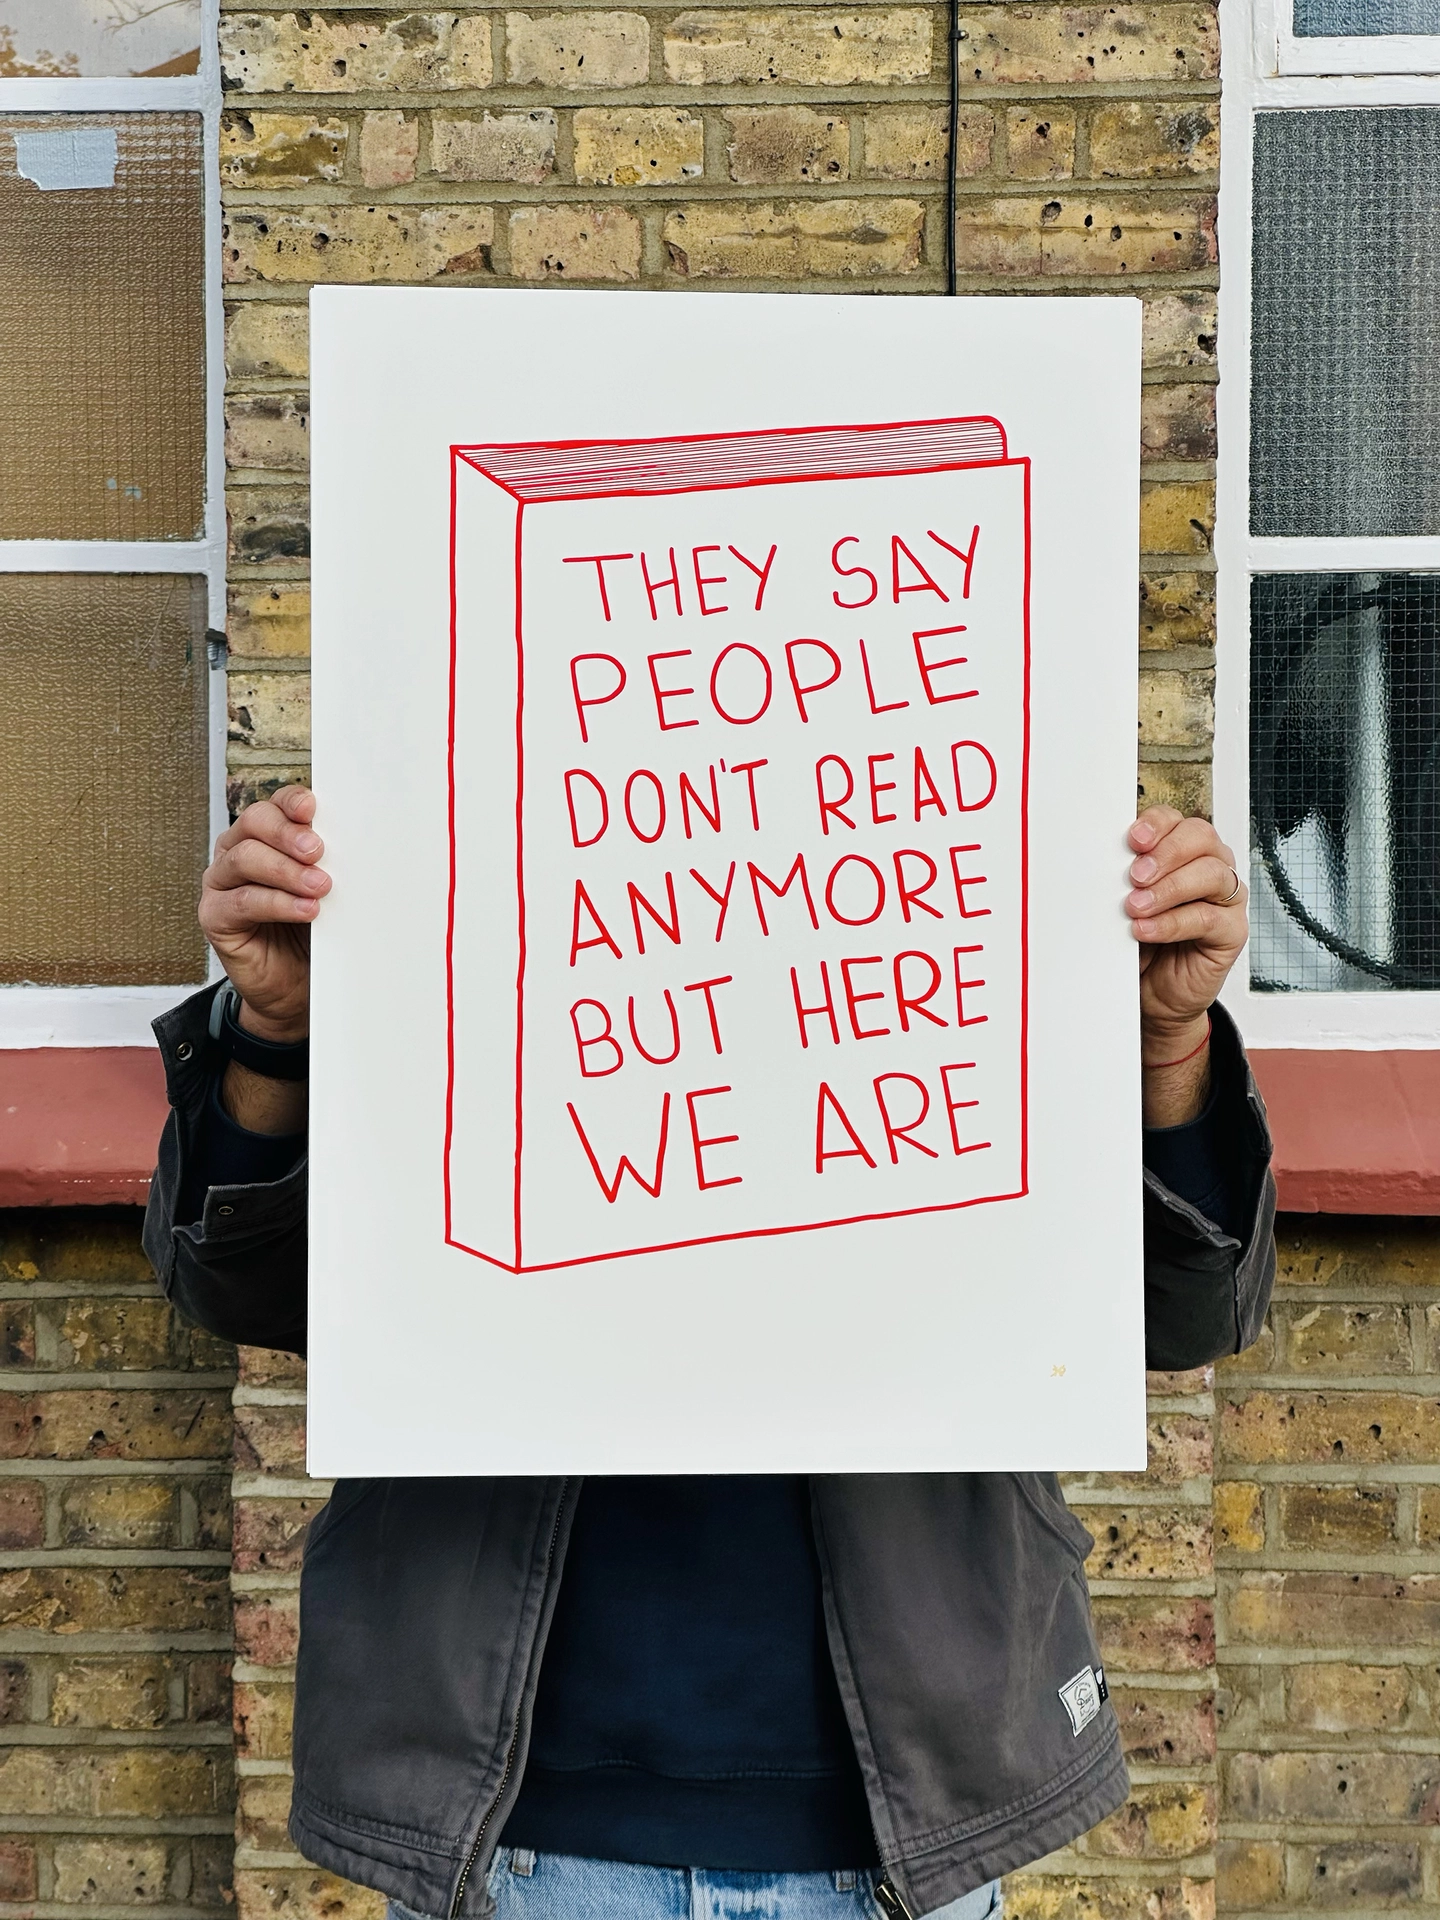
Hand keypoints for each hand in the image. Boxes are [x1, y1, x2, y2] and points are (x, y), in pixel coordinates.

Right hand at [199, 785, 328, 1043]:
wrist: (295, 986)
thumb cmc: (310, 932)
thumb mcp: (325, 890)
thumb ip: (328, 864)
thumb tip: (354, 843)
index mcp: (263, 837)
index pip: (273, 806)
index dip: (291, 803)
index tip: (313, 808)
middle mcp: (237, 854)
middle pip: (253, 823)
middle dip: (288, 833)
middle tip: (317, 851)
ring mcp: (221, 885)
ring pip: (245, 859)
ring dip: (286, 871)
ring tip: (319, 886)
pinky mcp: (215, 917)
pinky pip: (243, 902)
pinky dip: (277, 903)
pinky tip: (305, 909)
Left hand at [1125, 807, 1247, 1109]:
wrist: (1152, 995)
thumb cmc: (1140, 944)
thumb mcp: (1123, 906)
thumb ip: (1122, 881)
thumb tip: (1103, 864)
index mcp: (1183, 852)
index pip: (1178, 821)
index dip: (1157, 824)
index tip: (1133, 839)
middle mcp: (1210, 869)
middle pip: (1201, 838)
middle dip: (1166, 853)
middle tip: (1135, 876)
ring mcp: (1225, 900)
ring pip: (1211, 874)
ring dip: (1169, 888)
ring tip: (1136, 907)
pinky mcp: (1231, 932)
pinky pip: (1208, 918)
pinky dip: (1173, 922)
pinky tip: (1146, 930)